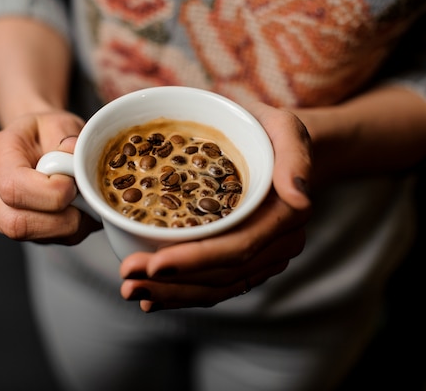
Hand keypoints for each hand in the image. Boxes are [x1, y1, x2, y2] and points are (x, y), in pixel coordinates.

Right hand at [0, 111, 102, 244]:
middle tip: (81, 195)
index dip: (50, 192)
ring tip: (83, 200)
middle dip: (60, 216)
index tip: (72, 182)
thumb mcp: (60, 123)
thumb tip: (74, 157)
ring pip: (34, 236)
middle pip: (16, 223)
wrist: (42, 143)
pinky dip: (72, 229)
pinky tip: (78, 208)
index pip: (14, 188)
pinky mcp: (20, 230)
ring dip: (70, 223)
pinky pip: (49, 240)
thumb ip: (67, 138)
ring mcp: (1, 213)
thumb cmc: (47, 133)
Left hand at [119, 103, 312, 310]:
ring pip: (217, 286)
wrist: (276, 147)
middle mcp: (279, 244)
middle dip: (173, 282)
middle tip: (127, 280)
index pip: (238, 247)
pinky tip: (152, 297)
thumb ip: (294, 157)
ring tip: (130, 290)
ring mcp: (264, 257)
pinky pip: (216, 284)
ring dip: (172, 293)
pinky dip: (183, 292)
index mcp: (286, 216)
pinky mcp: (247, 262)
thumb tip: (298, 198)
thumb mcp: (284, 128)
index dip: (196, 259)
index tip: (154, 263)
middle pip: (223, 274)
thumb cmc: (271, 133)